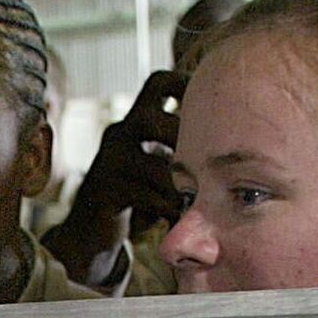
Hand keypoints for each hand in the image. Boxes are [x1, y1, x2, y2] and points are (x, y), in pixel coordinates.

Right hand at [44, 70, 186, 287]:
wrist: (88, 234)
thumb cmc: (133, 197)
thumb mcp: (152, 164)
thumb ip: (174, 146)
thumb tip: (229, 134)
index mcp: (131, 122)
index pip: (158, 82)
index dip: (186, 85)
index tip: (206, 107)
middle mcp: (117, 136)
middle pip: (151, 120)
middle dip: (182, 143)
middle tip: (199, 168)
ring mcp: (108, 164)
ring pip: (157, 167)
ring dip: (181, 188)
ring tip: (192, 202)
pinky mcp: (105, 194)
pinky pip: (147, 196)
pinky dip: (167, 208)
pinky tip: (174, 217)